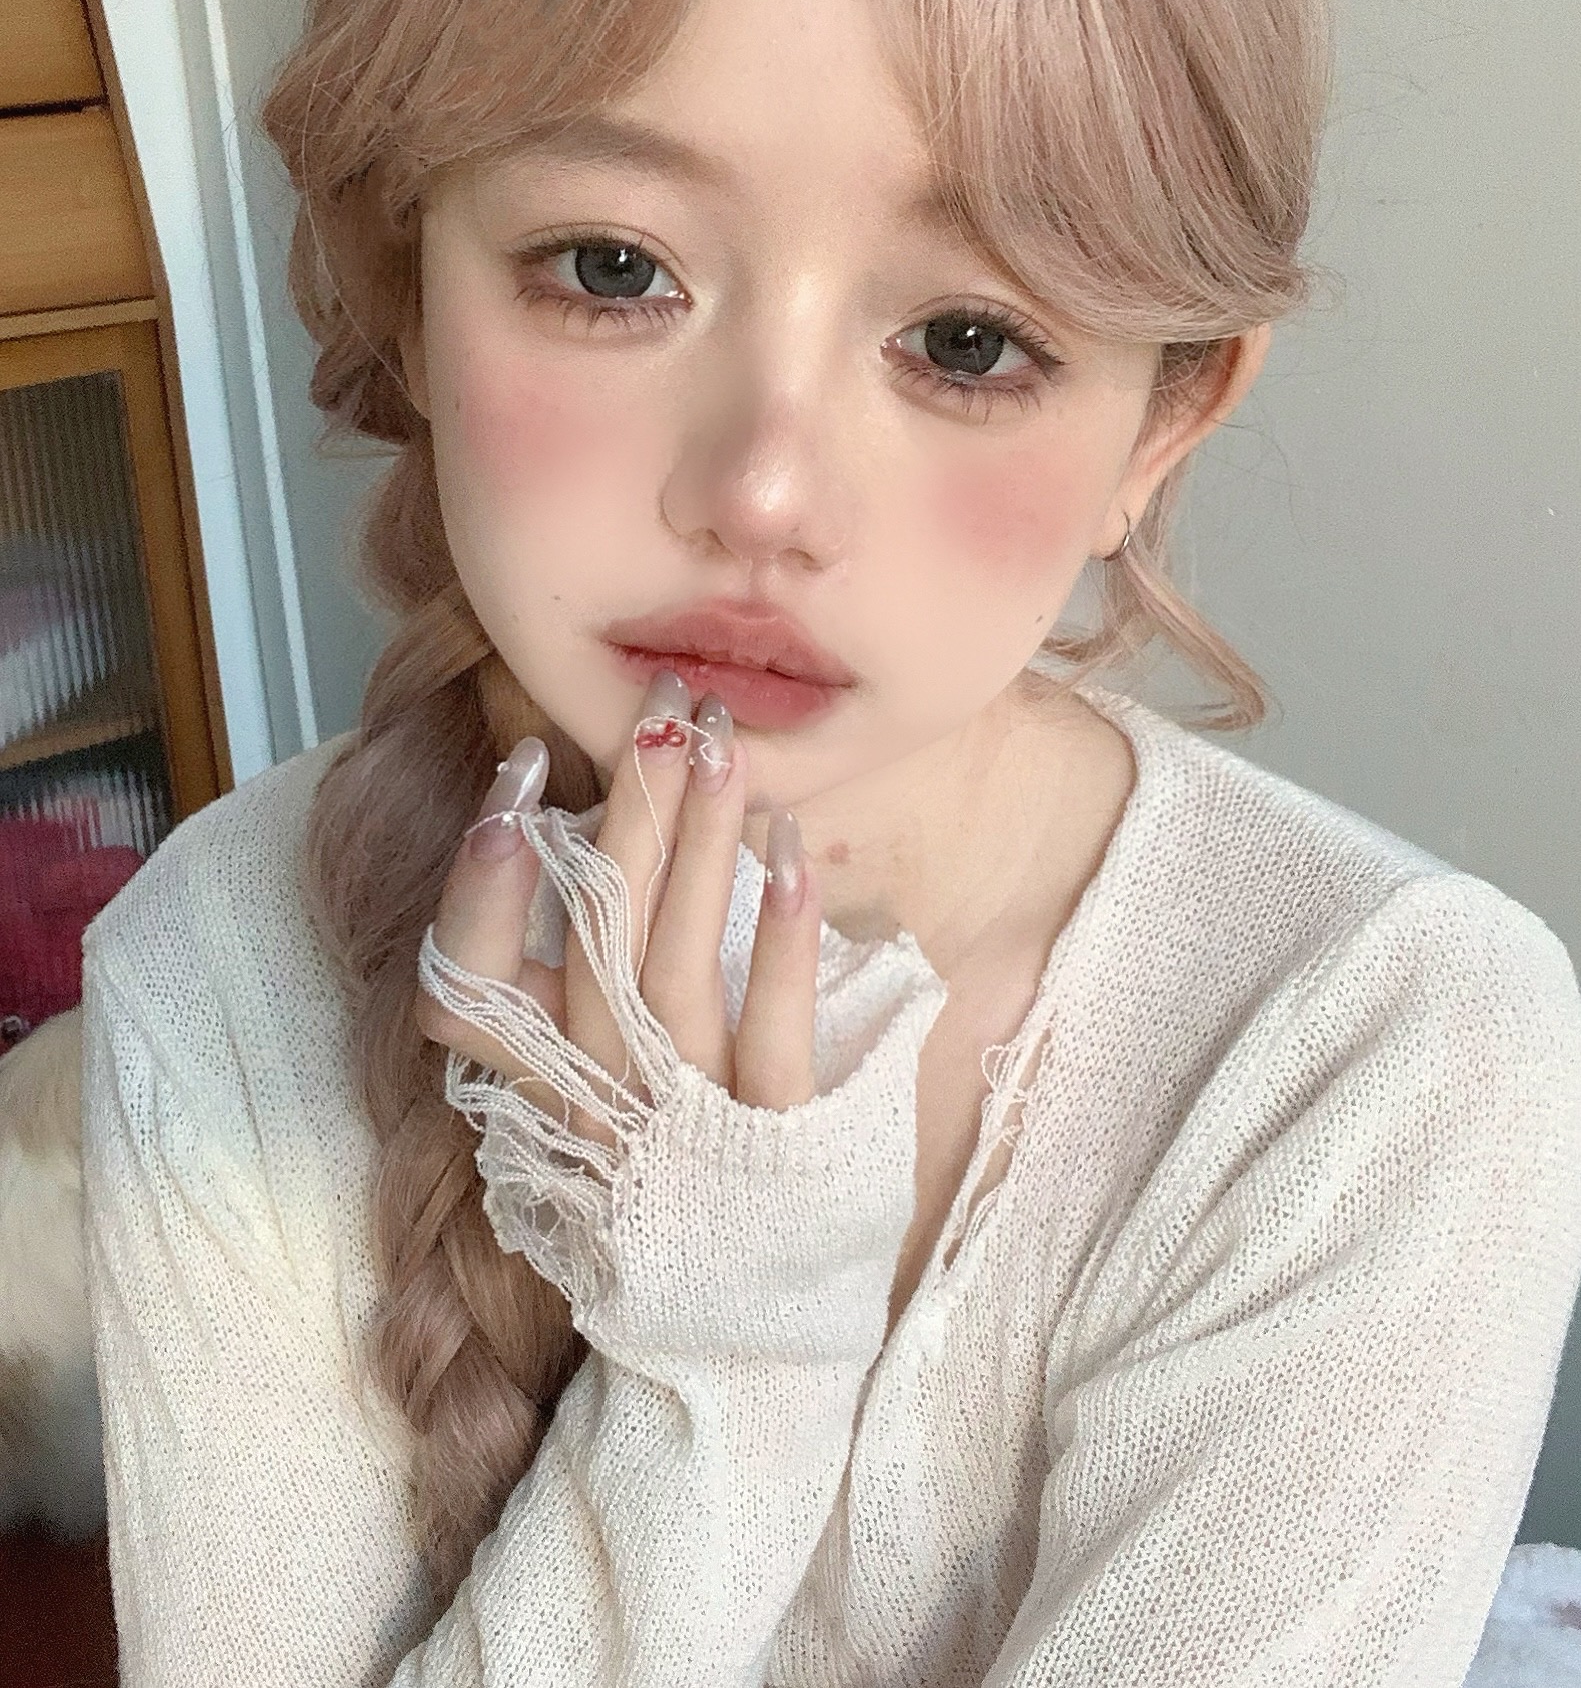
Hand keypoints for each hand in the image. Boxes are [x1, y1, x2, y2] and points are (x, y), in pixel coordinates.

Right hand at [413, 668, 821, 1143]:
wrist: (737, 1342)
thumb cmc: (665, 1188)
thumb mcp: (589, 1095)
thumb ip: (579, 985)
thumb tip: (600, 830)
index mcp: (540, 1082)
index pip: (465, 980)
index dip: (483, 876)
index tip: (525, 767)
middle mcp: (597, 1099)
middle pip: (593, 935)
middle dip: (629, 804)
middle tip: (666, 703)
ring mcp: (685, 1124)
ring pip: (674, 963)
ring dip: (700, 841)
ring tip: (724, 743)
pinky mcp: (773, 1146)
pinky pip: (774, 1031)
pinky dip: (783, 937)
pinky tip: (793, 851)